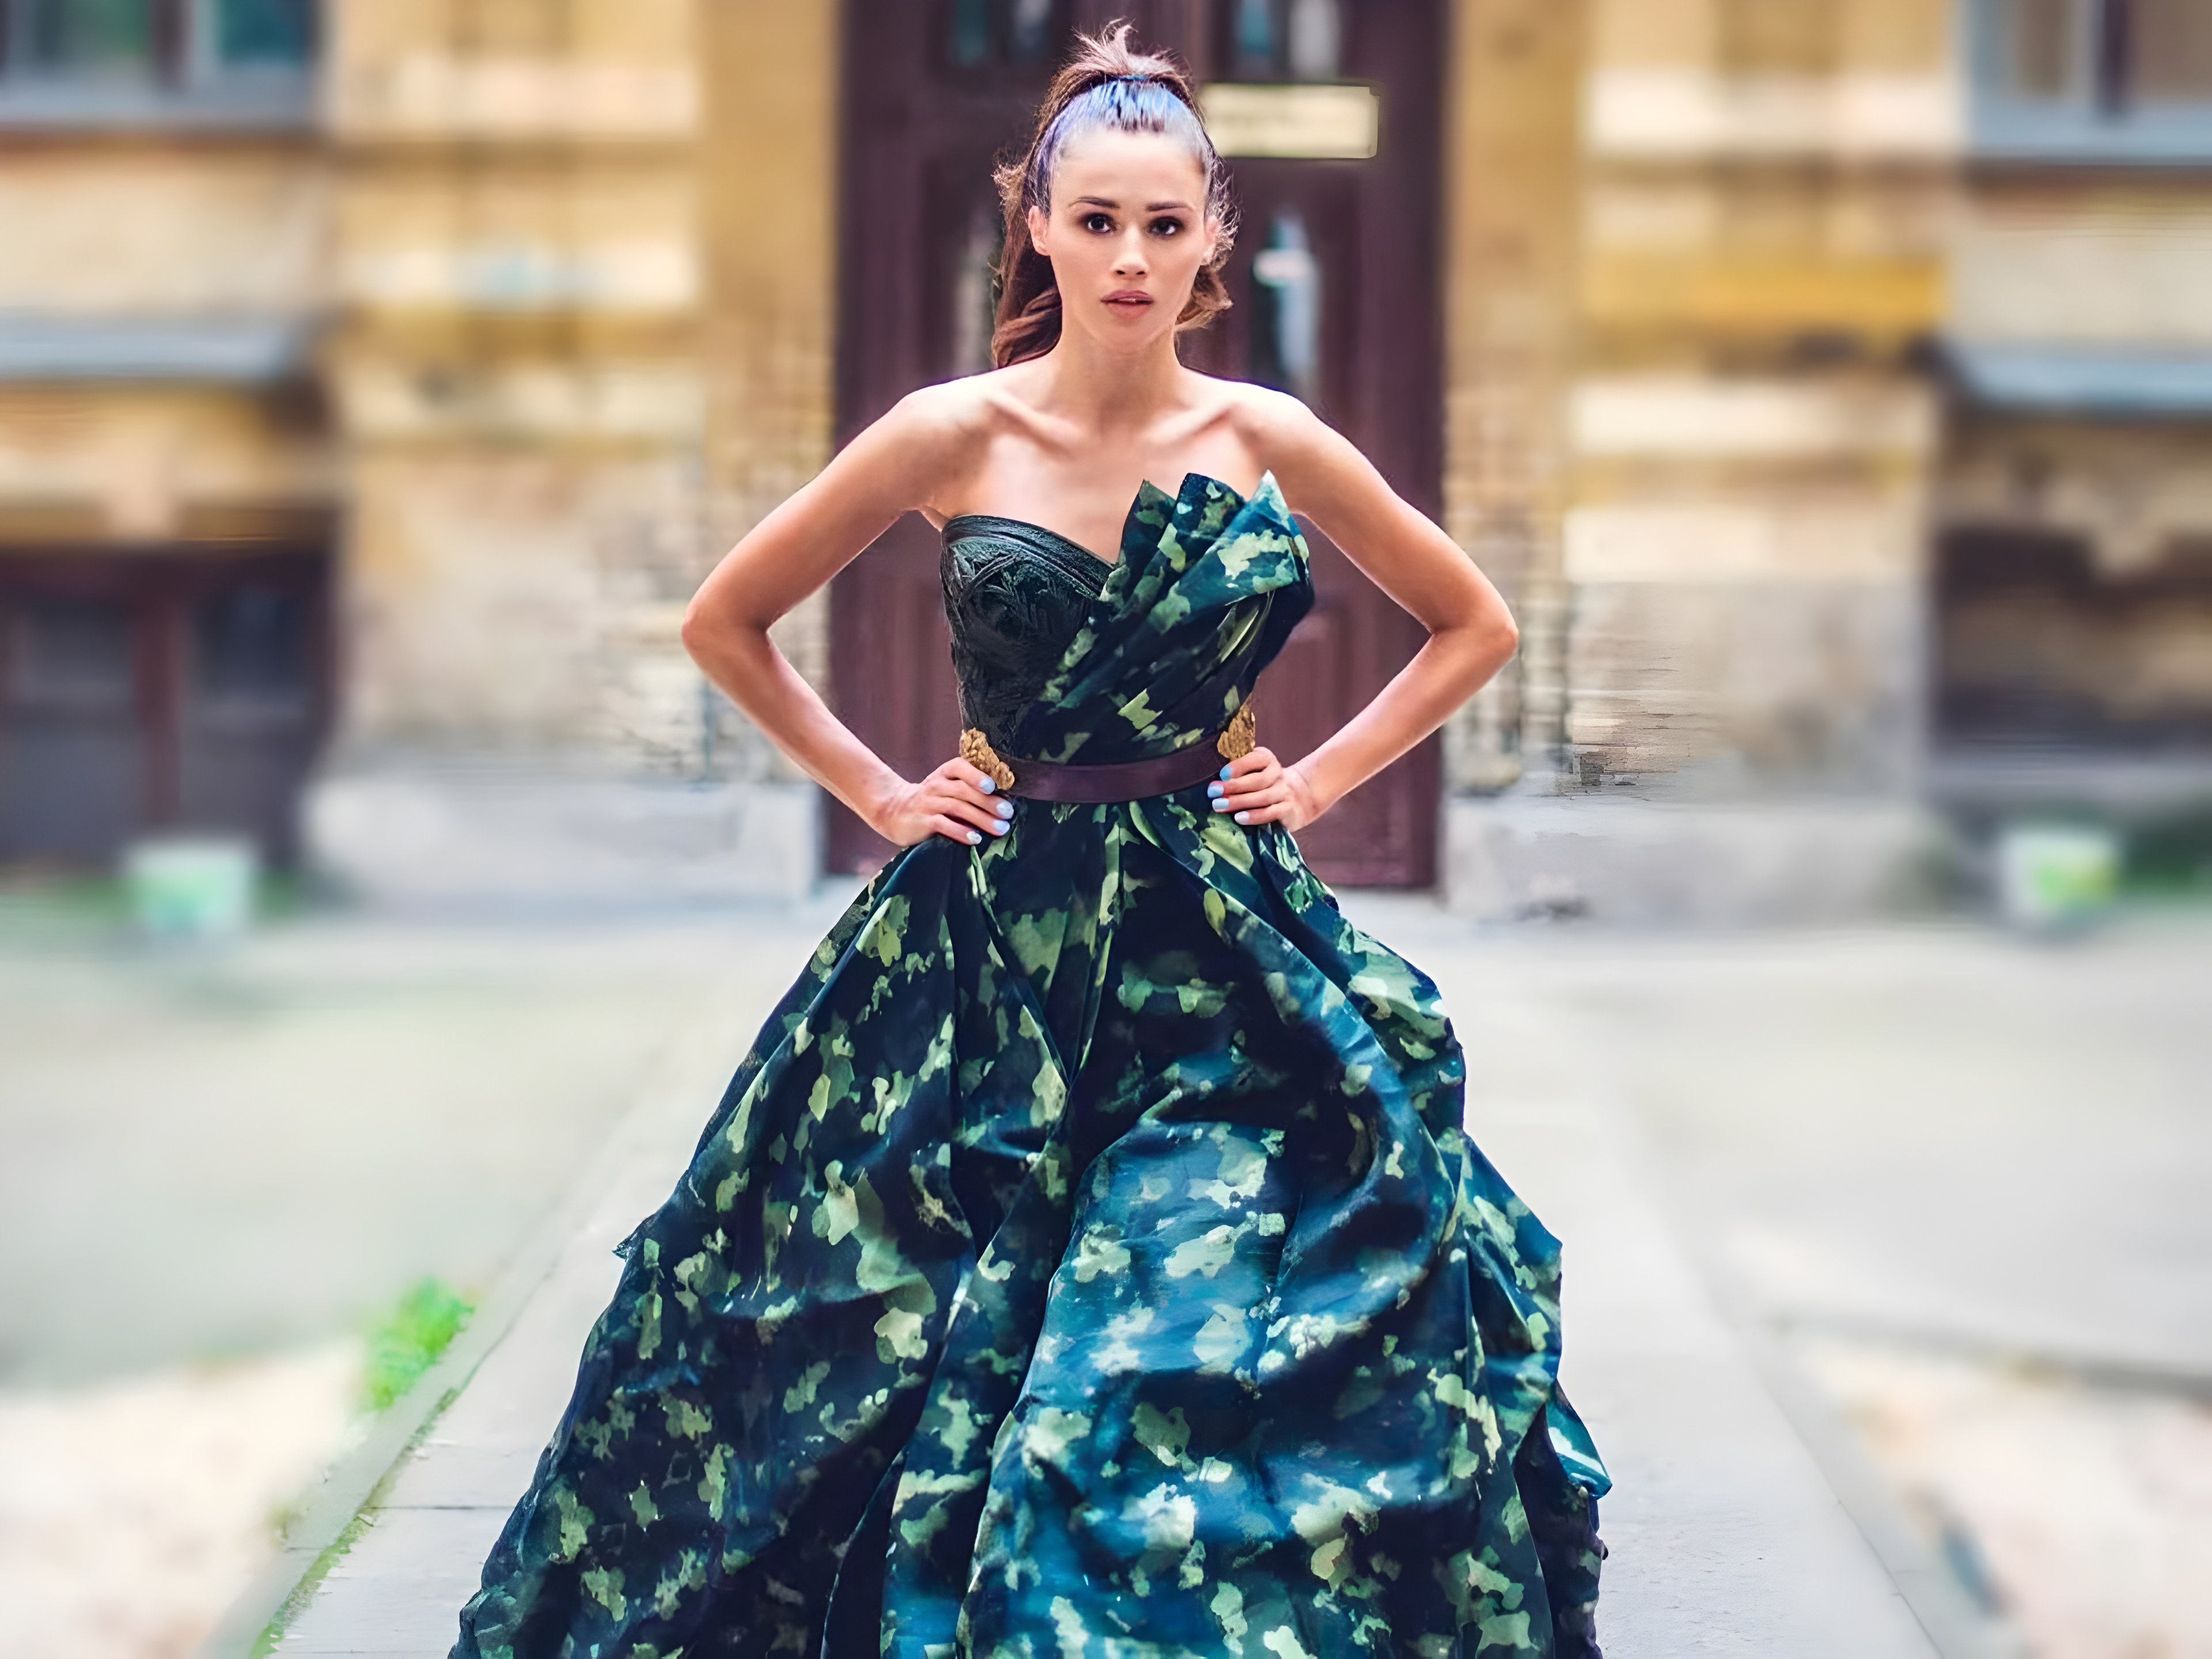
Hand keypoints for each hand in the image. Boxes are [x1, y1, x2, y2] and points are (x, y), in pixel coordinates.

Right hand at [870, 756, 1016, 847]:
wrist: (893, 811)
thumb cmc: (931, 801)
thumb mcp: (946, 788)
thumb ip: (968, 790)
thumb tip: (1004, 803)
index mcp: (944, 774)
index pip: (959, 767)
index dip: (976, 775)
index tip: (993, 786)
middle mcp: (935, 786)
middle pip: (963, 790)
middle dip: (988, 802)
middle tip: (1008, 813)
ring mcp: (928, 803)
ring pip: (957, 808)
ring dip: (981, 819)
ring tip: (1000, 829)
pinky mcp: (922, 822)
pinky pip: (944, 825)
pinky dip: (961, 832)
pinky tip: (975, 838)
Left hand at [1206, 746, 1324, 832]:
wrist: (1300, 798)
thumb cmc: (1265, 785)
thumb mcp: (1255, 773)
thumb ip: (1239, 773)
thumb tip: (1214, 783)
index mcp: (1267, 760)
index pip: (1256, 759)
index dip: (1239, 766)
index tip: (1222, 774)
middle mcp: (1278, 775)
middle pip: (1257, 780)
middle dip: (1233, 786)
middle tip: (1213, 792)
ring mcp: (1285, 793)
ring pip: (1263, 797)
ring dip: (1239, 802)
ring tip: (1220, 806)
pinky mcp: (1289, 810)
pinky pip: (1271, 813)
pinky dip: (1255, 816)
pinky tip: (1239, 818)